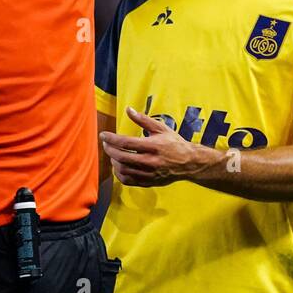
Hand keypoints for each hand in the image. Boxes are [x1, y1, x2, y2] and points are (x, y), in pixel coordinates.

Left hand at [100, 107, 219, 186]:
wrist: (188, 163)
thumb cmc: (174, 143)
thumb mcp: (161, 128)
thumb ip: (143, 120)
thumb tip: (128, 109)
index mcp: (153, 146)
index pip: (126, 143)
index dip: (111, 139)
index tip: (103, 135)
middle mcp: (150, 161)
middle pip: (122, 157)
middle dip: (109, 149)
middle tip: (105, 143)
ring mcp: (149, 174)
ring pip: (123, 170)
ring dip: (114, 161)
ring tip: (112, 153)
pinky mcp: (148, 182)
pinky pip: (128, 180)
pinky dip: (119, 174)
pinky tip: (118, 166)